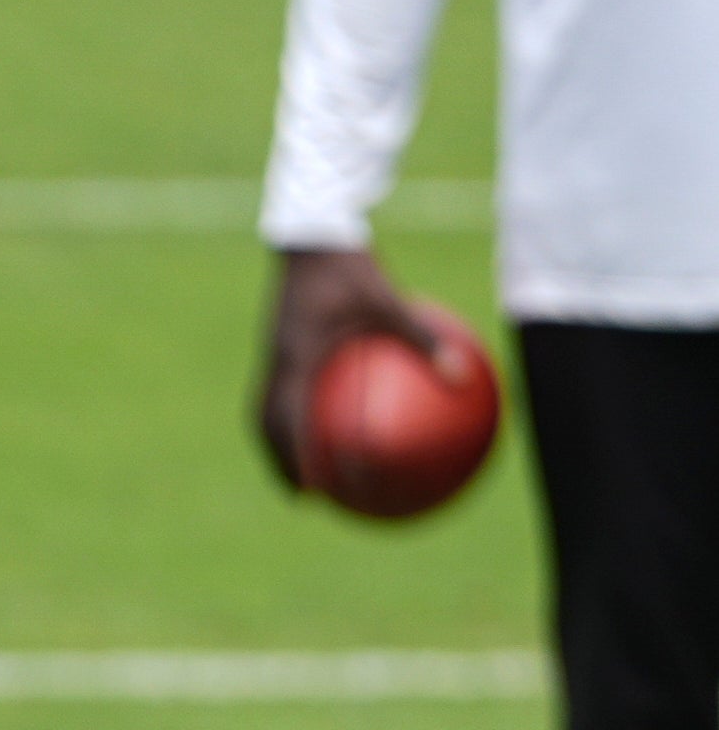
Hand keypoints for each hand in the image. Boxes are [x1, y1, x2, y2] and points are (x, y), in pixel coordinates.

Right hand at [255, 247, 466, 488]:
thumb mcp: (392, 301)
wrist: (310, 233)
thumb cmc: (350, 266)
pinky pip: (278, 387)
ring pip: (265, 410)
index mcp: (296, 359)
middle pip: (267, 427)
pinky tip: (315, 416)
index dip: (300, 459)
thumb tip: (463, 375)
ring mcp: (272, 354)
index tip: (319, 490)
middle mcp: (276, 362)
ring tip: (298, 469)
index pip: (291, 421)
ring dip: (278, 443)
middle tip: (303, 496)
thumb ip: (423, 339)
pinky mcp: (276, 344)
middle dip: (282, 463)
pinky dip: (289, 412)